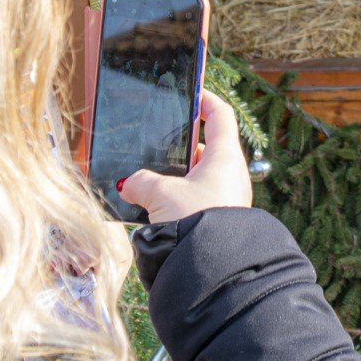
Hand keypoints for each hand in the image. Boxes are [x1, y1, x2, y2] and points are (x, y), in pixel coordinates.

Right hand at [117, 90, 252, 223]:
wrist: (212, 268)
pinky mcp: (216, 222)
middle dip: (178, 148)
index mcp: (225, 157)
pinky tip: (150, 208)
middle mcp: (230, 175)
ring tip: (144, 179)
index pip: (220, 116)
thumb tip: (130, 185)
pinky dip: (174, 200)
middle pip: (204, 149)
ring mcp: (225, 200)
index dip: (206, 101)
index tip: (191, 93)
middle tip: (154, 144)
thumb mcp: (161, 194)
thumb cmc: (195, 220)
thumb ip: (142, 182)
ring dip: (173, 178)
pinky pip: (193, 201)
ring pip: (196, 178)